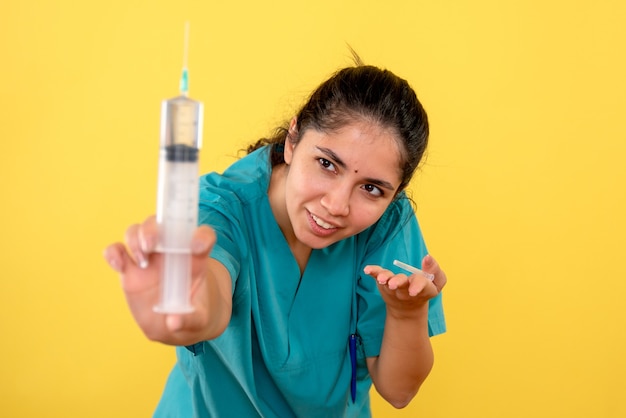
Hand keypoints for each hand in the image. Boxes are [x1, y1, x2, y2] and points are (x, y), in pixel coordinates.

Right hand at [103, 216, 229, 344]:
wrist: (174, 323)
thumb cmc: (192, 315)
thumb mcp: (199, 320)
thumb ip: (190, 319)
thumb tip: (172, 322)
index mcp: (195, 258)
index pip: (203, 236)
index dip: (201, 236)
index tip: (198, 247)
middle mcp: (170, 251)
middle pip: (161, 224)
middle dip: (154, 229)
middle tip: (152, 245)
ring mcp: (148, 258)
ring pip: (138, 232)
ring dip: (136, 238)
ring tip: (141, 259)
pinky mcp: (129, 270)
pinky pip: (117, 252)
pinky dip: (114, 253)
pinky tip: (118, 263)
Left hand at [364, 255, 446, 312]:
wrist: (408, 306)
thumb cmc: (424, 289)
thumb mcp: (436, 281)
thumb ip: (434, 269)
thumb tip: (427, 257)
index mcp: (421, 288)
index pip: (420, 285)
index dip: (417, 286)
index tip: (413, 291)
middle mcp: (405, 289)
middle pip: (401, 285)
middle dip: (397, 283)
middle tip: (392, 285)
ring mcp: (392, 287)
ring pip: (388, 282)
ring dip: (384, 278)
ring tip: (381, 279)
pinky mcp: (383, 283)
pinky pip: (377, 276)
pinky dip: (372, 272)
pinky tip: (367, 269)